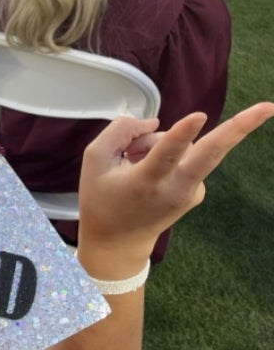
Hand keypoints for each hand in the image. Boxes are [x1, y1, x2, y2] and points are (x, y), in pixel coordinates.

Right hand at [77, 103, 273, 269]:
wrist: (118, 242)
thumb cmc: (101, 198)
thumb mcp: (94, 160)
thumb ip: (120, 131)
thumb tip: (156, 121)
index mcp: (146, 182)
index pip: (166, 154)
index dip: (181, 133)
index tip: (199, 116)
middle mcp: (176, 188)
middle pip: (210, 154)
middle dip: (240, 128)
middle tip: (269, 107)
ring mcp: (192, 192)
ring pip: (187, 146)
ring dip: (162, 143)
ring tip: (131, 160)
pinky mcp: (199, 191)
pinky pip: (186, 157)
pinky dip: (168, 155)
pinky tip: (147, 169)